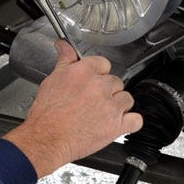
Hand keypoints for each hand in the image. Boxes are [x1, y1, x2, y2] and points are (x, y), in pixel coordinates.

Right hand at [4, 40, 142, 177]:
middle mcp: (99, 86)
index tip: (94, 80)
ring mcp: (110, 106)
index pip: (103, 63)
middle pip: (115, 81)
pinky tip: (119, 122)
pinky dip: (130, 122)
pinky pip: (136, 120)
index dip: (98, 73)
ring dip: (118, 105)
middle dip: (107, 90)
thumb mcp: (52, 79)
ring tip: (103, 112)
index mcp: (84, 72)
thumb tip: (64, 45)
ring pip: (127, 98)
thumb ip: (65, 60)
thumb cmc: (47, 113)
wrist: (47, 137)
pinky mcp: (117, 126)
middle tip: (93, 100)